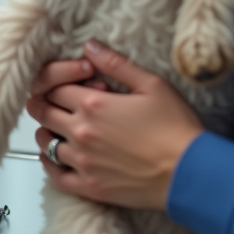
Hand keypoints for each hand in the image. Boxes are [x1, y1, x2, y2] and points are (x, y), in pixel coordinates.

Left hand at [25, 40, 203, 210]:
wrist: (190, 173)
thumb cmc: (175, 128)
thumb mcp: (151, 84)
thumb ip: (116, 63)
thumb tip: (89, 47)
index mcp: (93, 104)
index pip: (55, 87)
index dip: (60, 81)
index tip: (72, 83)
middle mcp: (81, 132)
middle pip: (43, 112)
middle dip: (46, 102)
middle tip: (57, 101)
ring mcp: (83, 162)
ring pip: (45, 142)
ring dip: (47, 130)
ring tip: (58, 126)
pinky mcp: (90, 187)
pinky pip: (55, 175)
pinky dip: (49, 163)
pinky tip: (54, 156)